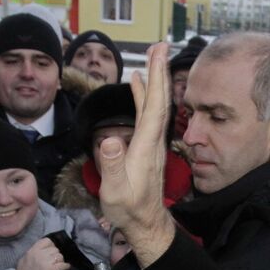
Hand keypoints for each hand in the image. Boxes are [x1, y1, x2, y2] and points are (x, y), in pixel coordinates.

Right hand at [14, 238, 69, 269]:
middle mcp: (39, 255)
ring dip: (60, 261)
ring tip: (56, 266)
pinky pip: (63, 265)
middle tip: (53, 261)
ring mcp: (46, 262)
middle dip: (55, 255)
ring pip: (60, 256)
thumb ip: (34, 251)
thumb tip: (45, 248)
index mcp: (33, 251)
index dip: (51, 246)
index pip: (47, 241)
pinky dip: (65, 267)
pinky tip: (63, 269)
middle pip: (55, 249)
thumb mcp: (24, 259)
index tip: (51, 251)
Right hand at [97, 43, 176, 265]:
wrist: (146, 224)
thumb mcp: (115, 191)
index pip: (154, 107)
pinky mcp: (146, 146)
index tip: (158, 56)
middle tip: (160, 45)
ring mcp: (150, 142)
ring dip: (154, 79)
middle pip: (159, 100)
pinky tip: (139, 84)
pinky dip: (145, 96)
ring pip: (155, 105)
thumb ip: (111, 165)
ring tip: (152, 56)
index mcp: (145, 147)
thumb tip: (109, 140)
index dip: (156, 80)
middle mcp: (152, 140)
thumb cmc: (129, 209)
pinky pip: (148, 115)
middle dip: (160, 71)